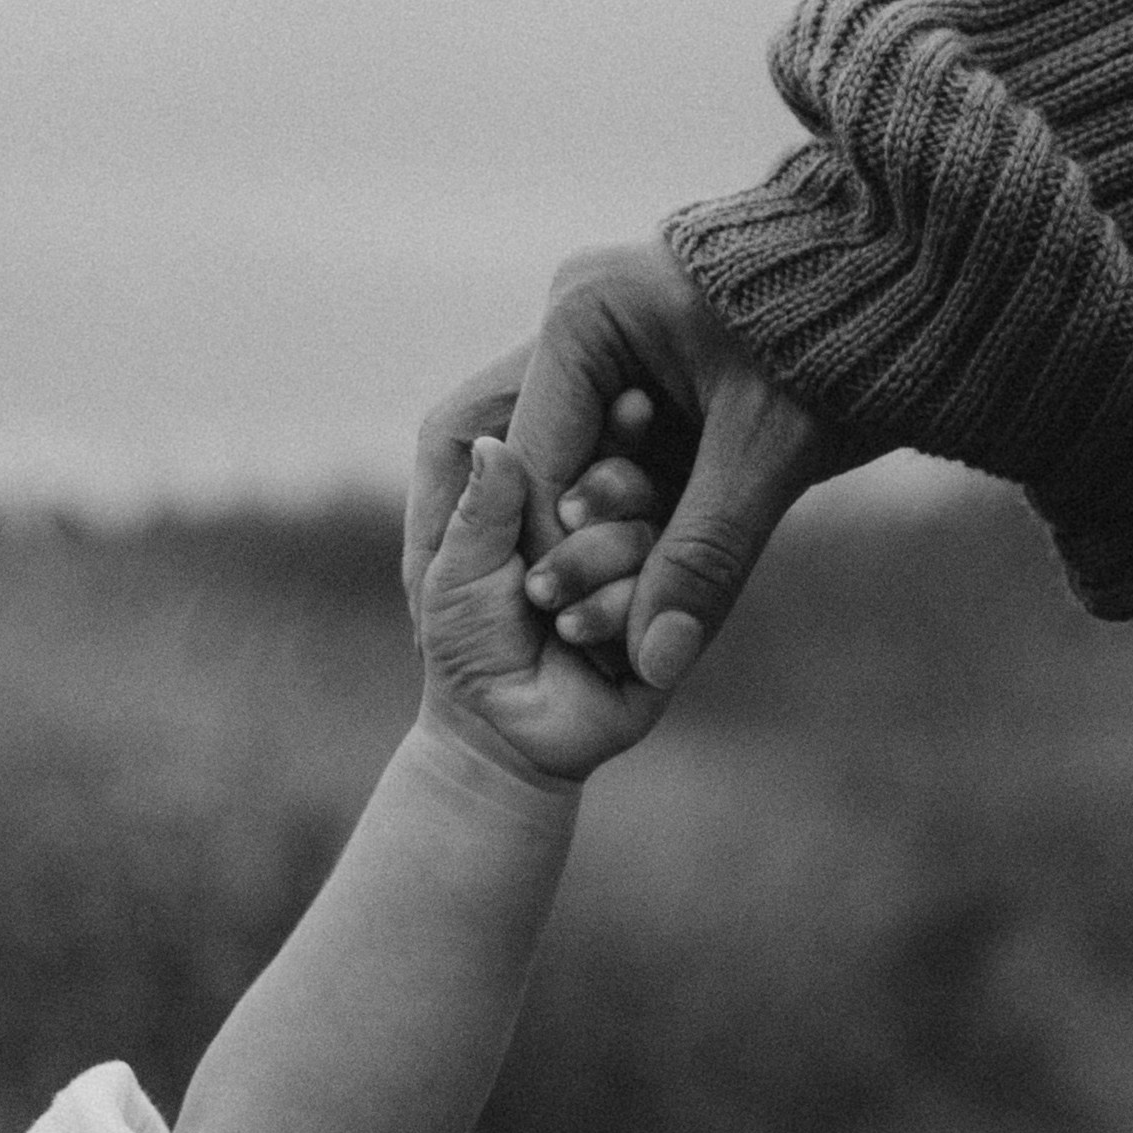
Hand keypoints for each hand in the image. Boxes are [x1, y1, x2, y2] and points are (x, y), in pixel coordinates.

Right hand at [403, 236, 860, 692]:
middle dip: (532, 547)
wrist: (912, 278)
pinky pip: (599, 459)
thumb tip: (655, 663)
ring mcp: (605, 343)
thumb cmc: (844, 340)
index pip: (534, 461)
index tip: (565, 632)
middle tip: (527, 627)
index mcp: (584, 314)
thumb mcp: (771, 453)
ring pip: (553, 463)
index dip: (549, 555)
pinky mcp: (639, 371)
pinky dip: (611, 520)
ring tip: (570, 619)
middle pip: (517, 458)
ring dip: (571, 539)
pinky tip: (616, 586)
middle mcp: (578, 321)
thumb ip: (707, 555)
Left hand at [415, 434, 667, 783]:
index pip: (610, 442)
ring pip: (656, 534)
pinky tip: (573, 632)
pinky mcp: (673, 629)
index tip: (634, 401)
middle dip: (608, 492)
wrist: (499, 731)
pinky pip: (667, 594)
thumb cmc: (468, 641)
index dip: (623, 422)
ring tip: (547, 603)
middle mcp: (624, 531)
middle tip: (569, 519)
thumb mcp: (459, 568)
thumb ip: (481, 508)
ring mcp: (654, 579)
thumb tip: (494, 445)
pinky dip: (613, 606)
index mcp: (576, 500)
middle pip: (645, 480)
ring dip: (597, 560)